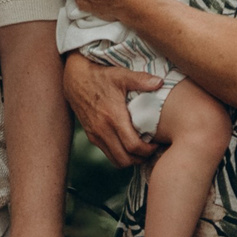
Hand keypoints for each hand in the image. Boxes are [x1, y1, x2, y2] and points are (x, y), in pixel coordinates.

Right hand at [64, 51, 160, 167]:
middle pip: (125, 159)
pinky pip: (108, 153)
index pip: (133, 146)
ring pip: (116, 160)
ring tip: (141, 150)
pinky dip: (120, 155)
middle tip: (151, 150)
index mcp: (113, 117)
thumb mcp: (121, 75)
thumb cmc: (101, 76)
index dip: (147, 150)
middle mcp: (102, 130)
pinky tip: (128, 145)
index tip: (156, 144)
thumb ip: (141, 80)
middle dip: (141, 158)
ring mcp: (95, 135)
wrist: (75, 80)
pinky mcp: (91, 136)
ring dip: (130, 159)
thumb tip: (161, 82)